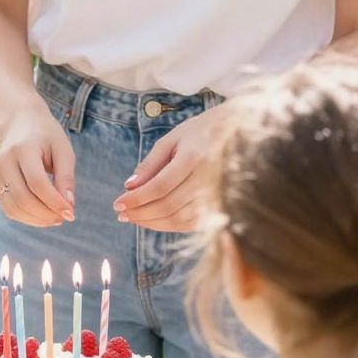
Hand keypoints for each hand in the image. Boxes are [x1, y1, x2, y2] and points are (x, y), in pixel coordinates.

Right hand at [0, 103, 75, 228]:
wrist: (18, 122)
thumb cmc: (46, 136)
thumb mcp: (63, 149)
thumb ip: (66, 178)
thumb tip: (69, 208)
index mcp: (23, 149)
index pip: (37, 183)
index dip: (54, 202)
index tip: (71, 214)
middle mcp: (4, 162)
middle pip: (24, 198)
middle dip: (46, 214)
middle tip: (64, 218)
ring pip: (14, 208)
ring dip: (37, 220)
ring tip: (55, 218)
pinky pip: (8, 209)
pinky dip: (26, 217)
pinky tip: (41, 215)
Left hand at [113, 105, 224, 233]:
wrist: (240, 131)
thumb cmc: (201, 131)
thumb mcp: (173, 138)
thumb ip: (151, 163)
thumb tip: (129, 187)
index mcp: (194, 157)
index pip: (159, 187)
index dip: (136, 199)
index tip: (118, 203)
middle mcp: (208, 178)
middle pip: (168, 206)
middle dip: (140, 213)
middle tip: (122, 214)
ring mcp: (218, 194)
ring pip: (180, 219)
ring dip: (152, 223)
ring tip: (134, 218)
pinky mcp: (222, 205)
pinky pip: (193, 223)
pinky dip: (171, 225)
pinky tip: (155, 220)